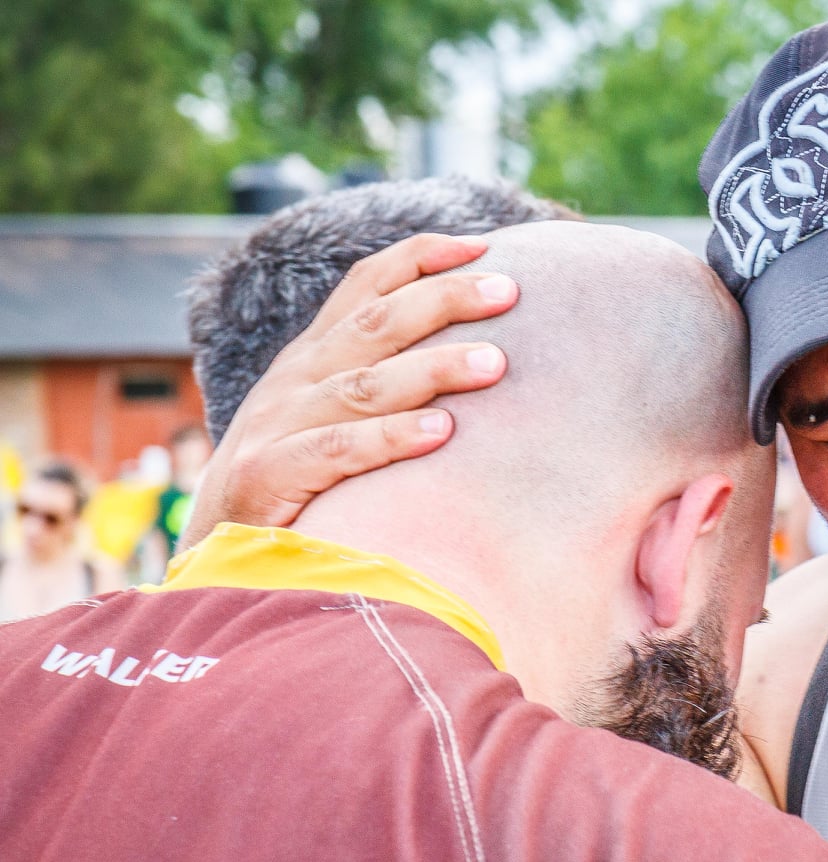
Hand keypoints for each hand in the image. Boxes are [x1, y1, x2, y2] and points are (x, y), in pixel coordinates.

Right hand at [182, 233, 519, 548]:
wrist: (216, 550)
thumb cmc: (299, 485)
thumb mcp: (337, 418)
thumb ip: (387, 386)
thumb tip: (482, 358)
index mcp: (315, 357)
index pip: (367, 287)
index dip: (421, 258)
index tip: (483, 244)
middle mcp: (297, 380)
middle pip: (377, 323)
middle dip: (445, 299)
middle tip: (510, 291)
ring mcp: (278, 424)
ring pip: (365, 384)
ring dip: (433, 368)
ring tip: (494, 363)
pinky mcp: (267, 476)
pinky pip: (337, 450)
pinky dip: (391, 438)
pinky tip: (442, 432)